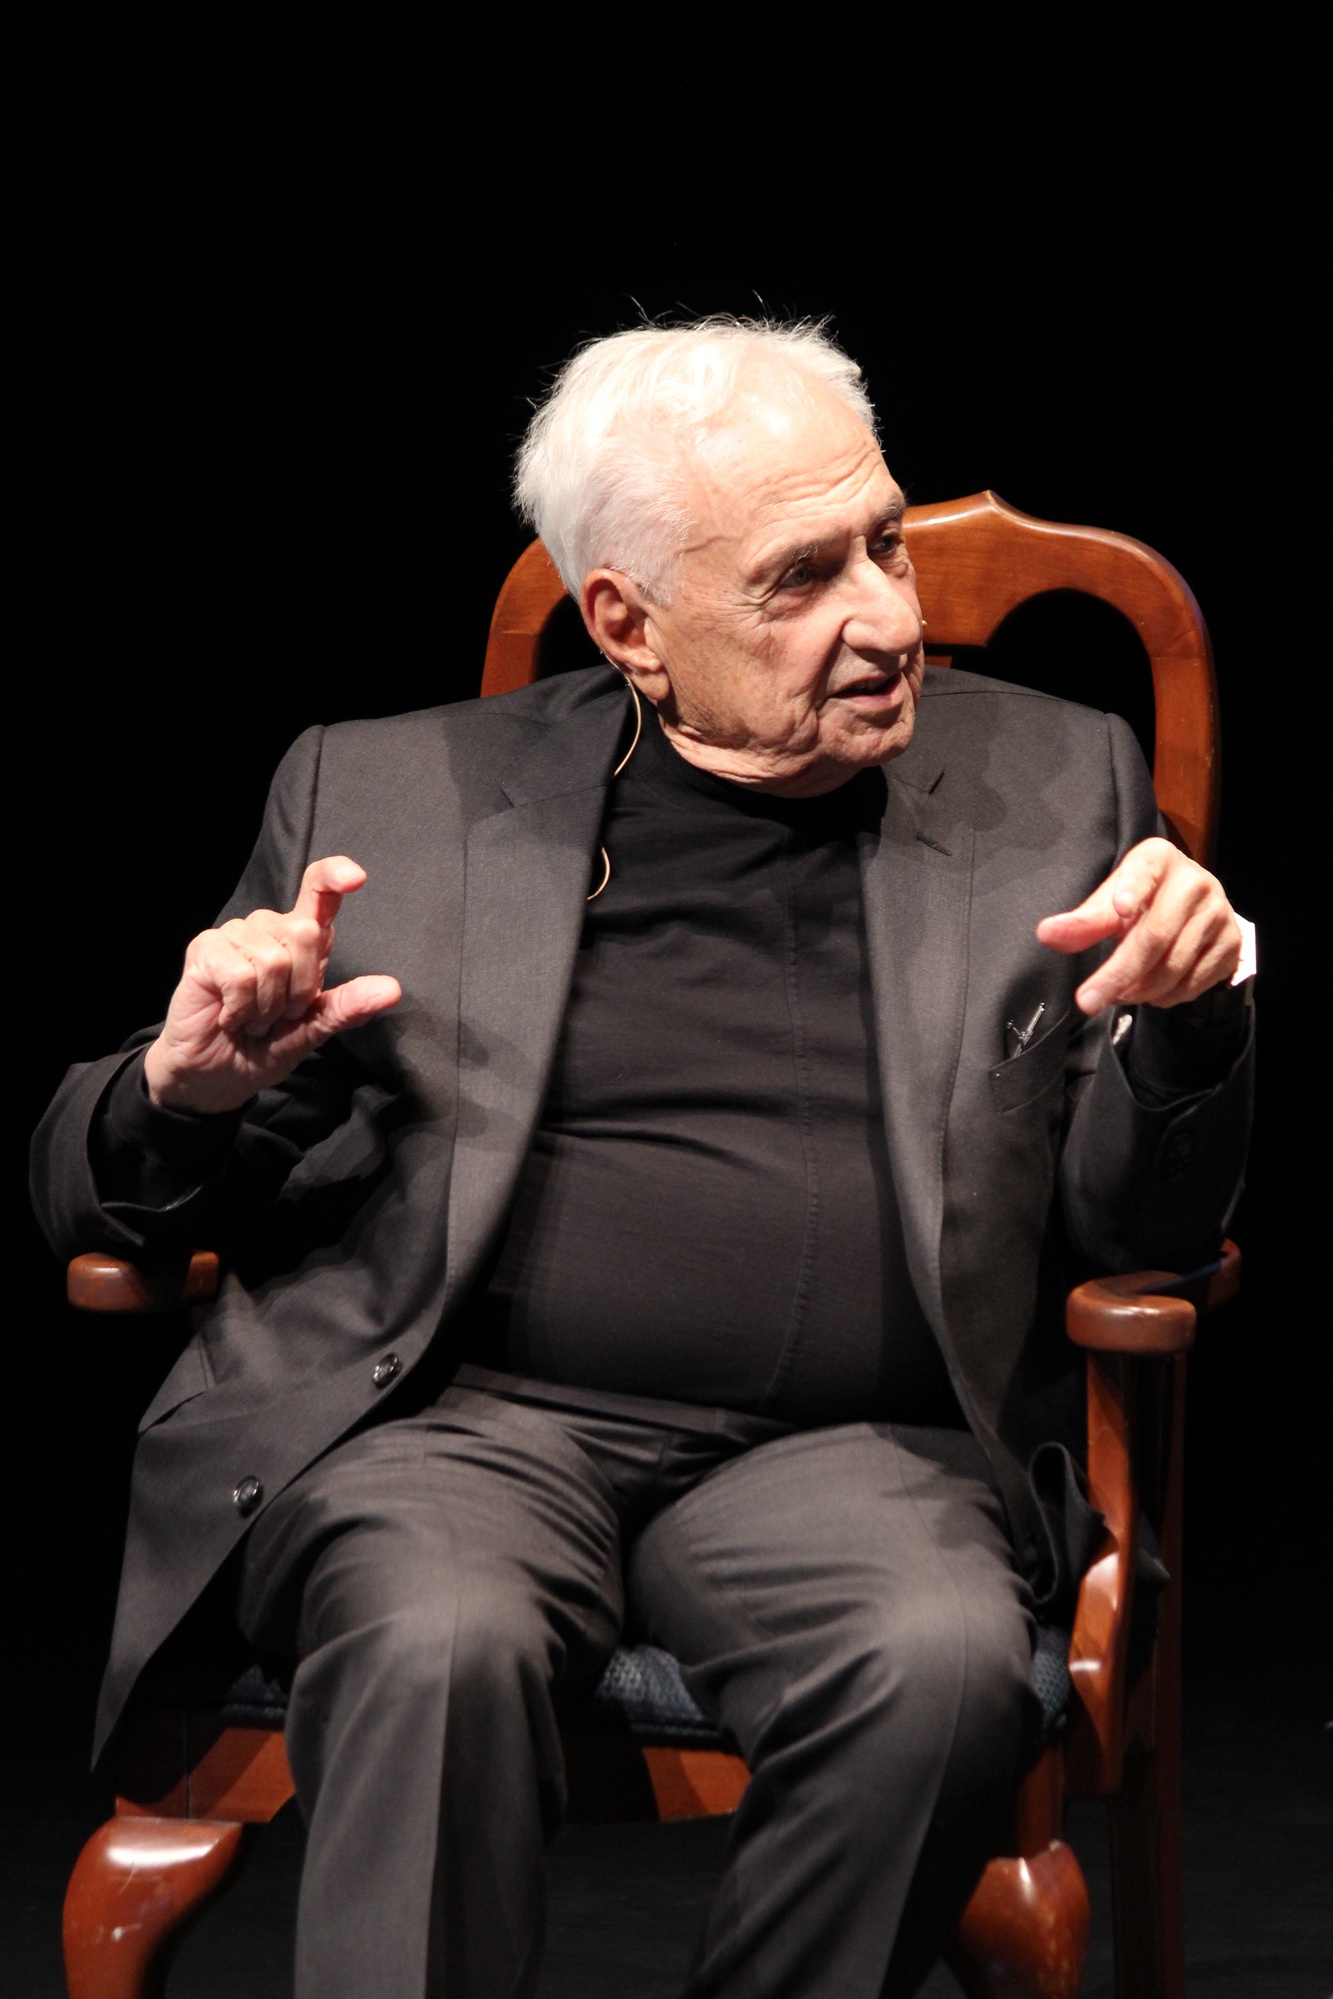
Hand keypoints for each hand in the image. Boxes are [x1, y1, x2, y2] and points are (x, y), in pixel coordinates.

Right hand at [142, 857, 401, 1113]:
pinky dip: (241, 1008)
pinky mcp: (205, 948)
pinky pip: (241, 975)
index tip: (355, 878)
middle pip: (305, 932)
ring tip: (251, 1018)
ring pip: (273, 960)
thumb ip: (348, 1007)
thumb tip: (390, 989)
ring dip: (266, 1006)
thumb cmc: (265, 1046)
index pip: (318, 892)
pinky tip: (230, 1017)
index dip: (335, 876)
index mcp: (302, 941)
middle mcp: (269, 928)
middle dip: (298, 990)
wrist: (218, 1076)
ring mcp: (234, 935)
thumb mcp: (313, 1030)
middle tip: (276, 1015)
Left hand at [1036, 837, 1241, 1014]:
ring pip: (1174, 967)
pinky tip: (1150, 992)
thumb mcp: (1110, 903)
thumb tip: (1047, 934)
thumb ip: (1082, 921)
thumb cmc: (1142, 900)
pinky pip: (1194, 983)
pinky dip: (1165, 997)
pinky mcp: (1232, 944)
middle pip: (1154, 937)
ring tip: (1117, 994)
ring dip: (1139, 990)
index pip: (1145, 873)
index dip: (1133, 890)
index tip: (1120, 908)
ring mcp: (1219, 914)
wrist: (1192, 908)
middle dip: (1117, 975)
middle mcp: (1196, 882)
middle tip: (1088, 1000)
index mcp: (1159, 859)